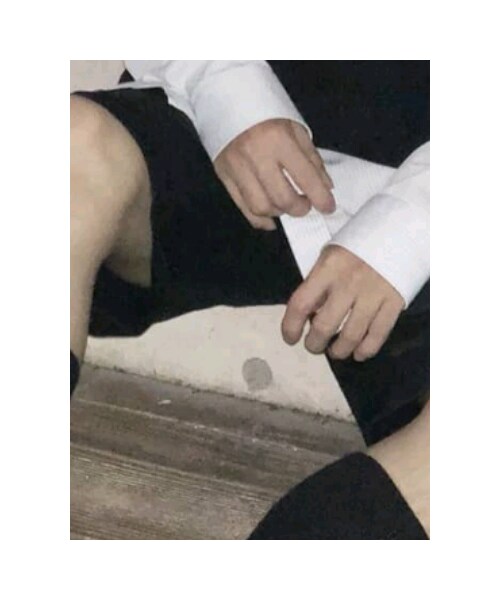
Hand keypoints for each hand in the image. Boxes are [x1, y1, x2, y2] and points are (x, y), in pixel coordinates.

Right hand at [214, 119, 334, 230]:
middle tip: (305, 204)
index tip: (329, 207)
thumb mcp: (295, 127)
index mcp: (279, 139)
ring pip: (261, 207)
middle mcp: (256, 156)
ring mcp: (236, 168)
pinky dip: (259, 219)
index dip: (321, 198)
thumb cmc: (266, 112)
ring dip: (279, 213)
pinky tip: (270, 218)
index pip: (306, 178)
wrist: (226, 97)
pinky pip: (242, 207)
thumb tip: (325, 188)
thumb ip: (311, 159)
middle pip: (283, 199)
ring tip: (286, 205)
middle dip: (300, 208)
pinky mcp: (223, 175)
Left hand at [281, 246, 404, 360]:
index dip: (290, 327)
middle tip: (314, 346)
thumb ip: (318, 284)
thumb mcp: (331, 256)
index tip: (290, 338)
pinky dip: (366, 350)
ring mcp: (373, 294)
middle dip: (314, 344)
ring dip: (339, 351)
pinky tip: (358, 353)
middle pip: (324, 326)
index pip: (300, 304)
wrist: (399, 230)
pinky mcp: (394, 302)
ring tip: (335, 351)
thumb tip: (308, 317)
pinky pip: (378, 335)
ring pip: (350, 336)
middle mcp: (348, 283)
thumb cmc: (358, 246)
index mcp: (328, 269)